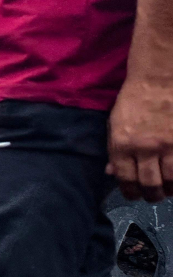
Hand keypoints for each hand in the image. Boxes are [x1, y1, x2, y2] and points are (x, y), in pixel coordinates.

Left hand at [108, 76, 172, 202]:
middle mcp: (144, 148)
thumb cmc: (133, 101)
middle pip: (149, 185)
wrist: (157, 80)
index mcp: (121, 144)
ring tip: (167, 189)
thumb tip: (111, 173)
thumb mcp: (115, 125)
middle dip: (151, 195)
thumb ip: (114, 151)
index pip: (125, 179)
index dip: (130, 192)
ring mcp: (168, 146)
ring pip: (171, 181)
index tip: (133, 195)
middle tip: (153, 196)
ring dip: (169, 189)